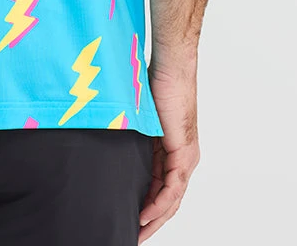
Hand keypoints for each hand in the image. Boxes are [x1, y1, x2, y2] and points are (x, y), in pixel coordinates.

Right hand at [138, 61, 200, 241]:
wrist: (171, 68)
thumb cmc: (155, 82)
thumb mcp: (139, 116)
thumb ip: (132, 133)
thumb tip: (110, 138)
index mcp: (172, 150)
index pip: (162, 188)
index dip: (147, 207)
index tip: (131, 220)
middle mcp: (183, 158)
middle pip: (168, 201)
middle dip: (151, 221)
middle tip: (134, 236)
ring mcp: (186, 157)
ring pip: (171, 199)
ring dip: (154, 219)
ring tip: (137, 232)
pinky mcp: (183, 153)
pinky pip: (172, 189)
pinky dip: (158, 204)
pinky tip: (145, 215)